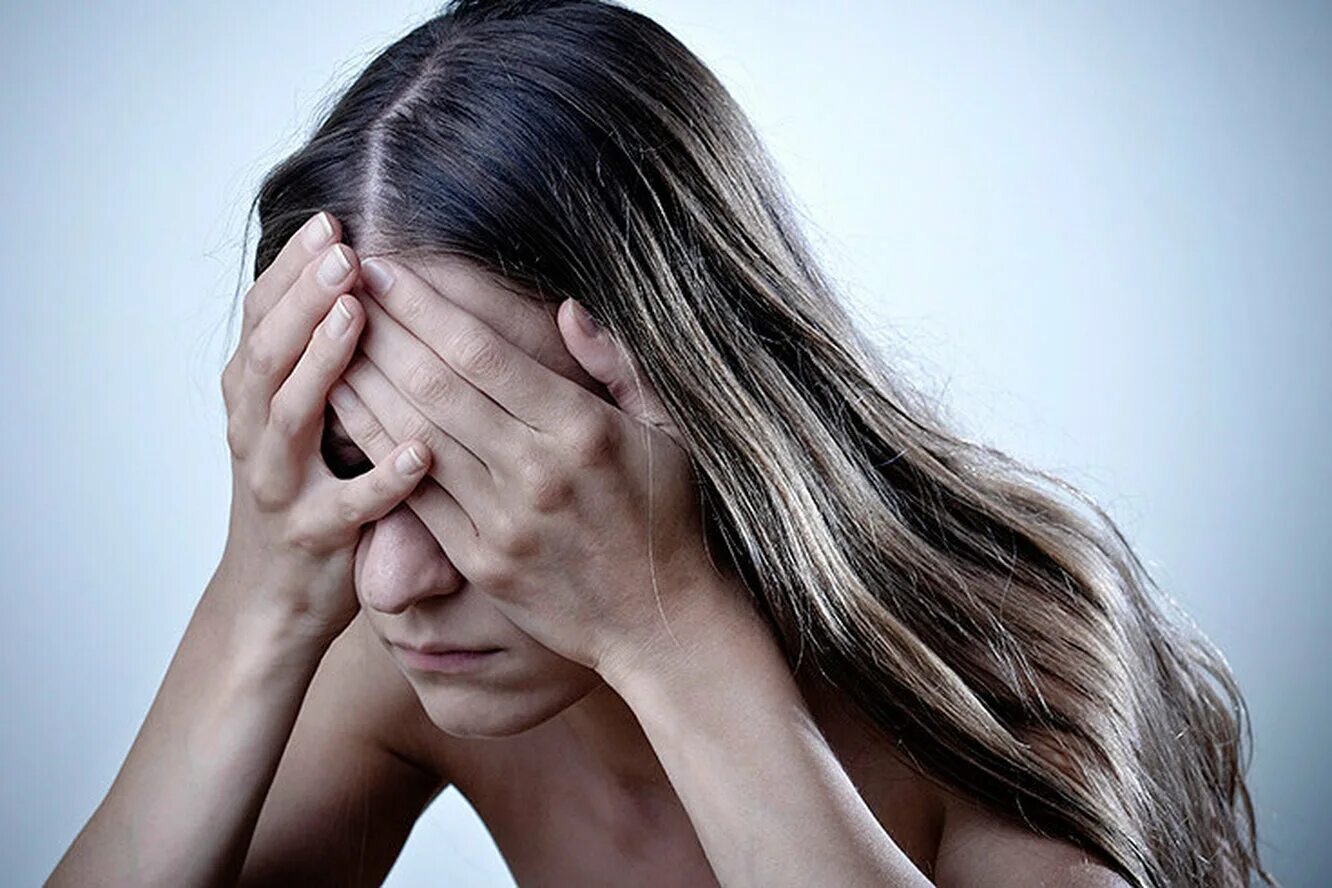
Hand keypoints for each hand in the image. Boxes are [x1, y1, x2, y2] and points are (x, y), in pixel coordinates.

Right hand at [216, 212, 432, 647]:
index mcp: (254, 399)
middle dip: (303, 298)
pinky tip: (419, 450)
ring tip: (358, 315)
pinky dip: (380, 478)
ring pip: (290, 418)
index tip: (330, 221)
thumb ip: (320, 366)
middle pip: (268, 354)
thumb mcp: (298, 424)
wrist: (267, 600)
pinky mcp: (314, 538)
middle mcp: (255, 435)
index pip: (262, 319)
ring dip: (322, 361)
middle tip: (343, 251)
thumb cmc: (302, 497)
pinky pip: (347, 506)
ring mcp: (278, 487)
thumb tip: (362, 286)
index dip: (291, 270)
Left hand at [327, 258, 754, 675]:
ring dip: (362, 381)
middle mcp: (536, 472)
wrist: (655, 623)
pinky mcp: (479, 561)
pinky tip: (346, 409)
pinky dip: (375, 446)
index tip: (384, 269)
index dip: (424, 307)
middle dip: (380, 330)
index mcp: (581, 430)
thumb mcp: (668, 432)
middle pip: (436, 387)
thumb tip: (568, 309)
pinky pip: (412, 494)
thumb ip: (618, 366)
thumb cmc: (665, 516)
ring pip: (412, 437)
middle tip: (339, 285)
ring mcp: (503, 521)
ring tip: (326, 335)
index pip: (483, 354)